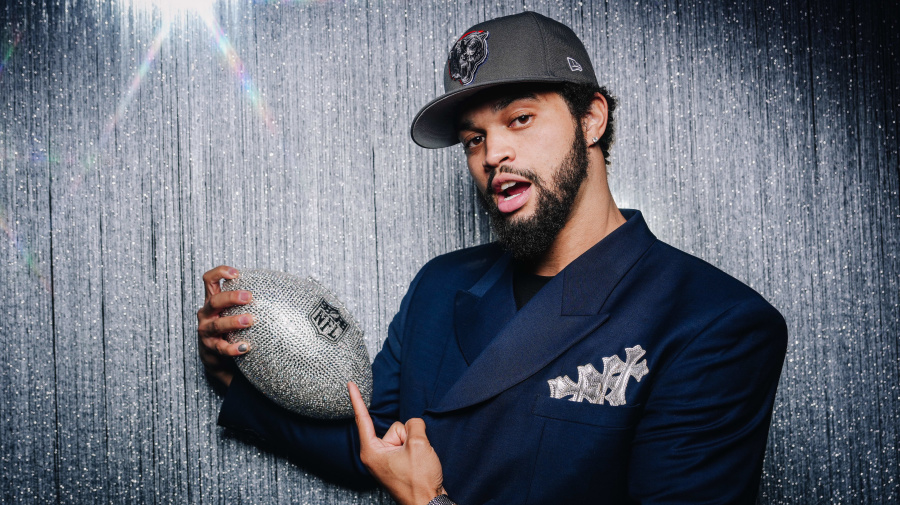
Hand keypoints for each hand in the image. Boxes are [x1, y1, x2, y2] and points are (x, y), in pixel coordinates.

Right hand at [197, 265, 254, 386]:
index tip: (236, 273)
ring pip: (217, 325)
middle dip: (232, 297)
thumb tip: (289, 288)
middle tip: (250, 297)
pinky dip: (233, 348)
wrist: (220, 358)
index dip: (220, 272)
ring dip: (233, 322)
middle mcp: (206, 313)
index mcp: (213, 300)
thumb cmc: (232, 327)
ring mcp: (206, 331)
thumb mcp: (234, 310)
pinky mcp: (210, 348)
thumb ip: (248, 299)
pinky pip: (221, 348)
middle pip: (215, 301)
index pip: (209, 280)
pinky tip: (245, 347)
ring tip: (250, 320)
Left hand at [348, 382, 445, 504]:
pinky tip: (420, 463)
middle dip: (408, 435)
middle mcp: (375, 456)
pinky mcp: (396, 464)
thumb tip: (413, 424)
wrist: (428, 504)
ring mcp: (386, 461)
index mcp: (371, 452)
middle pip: (394, 428)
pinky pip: (407, 445)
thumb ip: (414, 424)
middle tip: (414, 456)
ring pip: (403, 436)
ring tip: (418, 462)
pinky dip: (416, 450)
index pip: (363, 419)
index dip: (357, 399)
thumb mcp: (418, 444)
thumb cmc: (419, 481)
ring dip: (415, 444)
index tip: (349, 384)